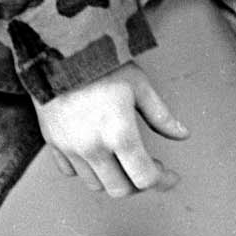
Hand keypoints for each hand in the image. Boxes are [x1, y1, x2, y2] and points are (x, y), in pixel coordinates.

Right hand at [35, 61, 188, 198]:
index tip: (170, 177)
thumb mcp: (139, 84)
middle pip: (120, 189)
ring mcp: (70, 147)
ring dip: (113, 178)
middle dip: (138, 183)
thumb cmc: (102, 61)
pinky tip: (97, 153)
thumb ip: (160, 115)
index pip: (144, 177)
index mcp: (119, 133)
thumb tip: (181, 134)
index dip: (162, 181)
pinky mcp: (53, 142)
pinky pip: (71, 171)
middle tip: (148, 167)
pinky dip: (86, 169)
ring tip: (123, 159)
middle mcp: (93, 147)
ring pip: (95, 184)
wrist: (62, 46)